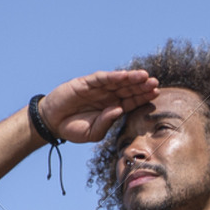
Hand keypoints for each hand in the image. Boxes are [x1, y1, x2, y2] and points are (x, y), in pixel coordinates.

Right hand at [39, 70, 158, 143]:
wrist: (53, 122)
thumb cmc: (73, 129)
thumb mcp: (92, 134)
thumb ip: (105, 124)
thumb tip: (119, 110)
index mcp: (112, 108)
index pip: (131, 101)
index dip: (143, 98)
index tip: (156, 95)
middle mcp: (107, 96)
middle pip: (128, 89)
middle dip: (142, 86)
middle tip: (156, 84)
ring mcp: (98, 88)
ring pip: (118, 81)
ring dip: (131, 79)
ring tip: (145, 77)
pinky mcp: (86, 82)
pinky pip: (102, 78)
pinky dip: (114, 76)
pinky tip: (125, 75)